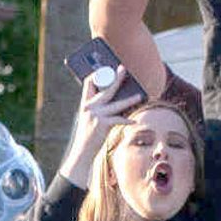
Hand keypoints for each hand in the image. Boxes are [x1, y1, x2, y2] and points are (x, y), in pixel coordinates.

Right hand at [56, 70, 141, 186]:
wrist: (81, 152)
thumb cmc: (87, 137)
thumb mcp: (88, 120)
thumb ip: (97, 110)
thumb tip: (115, 102)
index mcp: (85, 105)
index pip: (88, 83)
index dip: (96, 74)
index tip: (105, 70)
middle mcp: (90, 108)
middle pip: (106, 89)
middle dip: (116, 78)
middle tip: (123, 69)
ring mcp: (96, 115)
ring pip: (117, 104)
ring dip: (130, 100)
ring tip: (139, 96)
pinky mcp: (103, 124)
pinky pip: (119, 120)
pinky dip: (127, 121)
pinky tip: (134, 122)